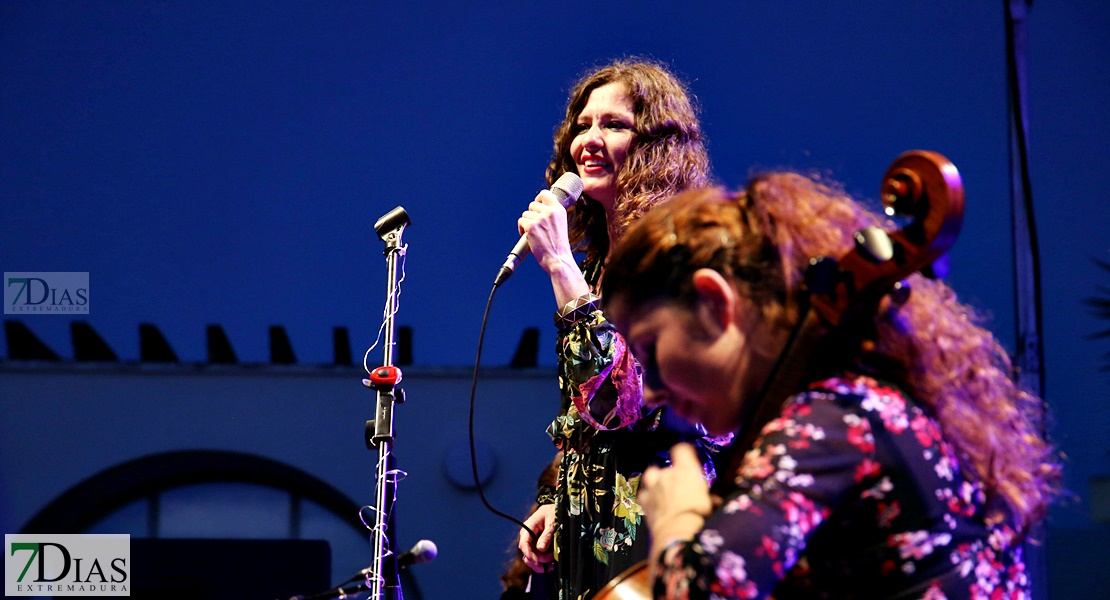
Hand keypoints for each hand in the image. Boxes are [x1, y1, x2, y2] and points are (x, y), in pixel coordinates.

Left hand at [518, 190, 575, 274]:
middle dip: (531, 215)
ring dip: (526, 223)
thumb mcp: (561, 225)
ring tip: (532, 234)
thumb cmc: (558, 246)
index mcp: (559, 210)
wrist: (558, 260)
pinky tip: (527, 236)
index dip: (538, 199)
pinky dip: (521, 229)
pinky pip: (521, 221)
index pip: (545, 194)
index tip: (536, 206)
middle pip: (532, 204)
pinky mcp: (531, 226)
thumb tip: (539, 208)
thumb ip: (552, 215)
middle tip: (535, 226)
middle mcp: (550, 212)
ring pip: (525, 214)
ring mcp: (540, 219)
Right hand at [518, 503, 555, 572]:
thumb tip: (540, 549)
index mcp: (528, 528)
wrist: (555, 510)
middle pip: (527, 553)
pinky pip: (537, 557)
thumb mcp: (552, 522)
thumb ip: (546, 535)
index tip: (537, 562)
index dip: (529, 555)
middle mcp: (527, 536)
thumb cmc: (553, 513)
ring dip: (541, 563)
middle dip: (538, 560)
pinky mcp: (537, 546)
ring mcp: (532, 542)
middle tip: (551, 559)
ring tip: (552, 563)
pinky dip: (544, 562)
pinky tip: (551, 564)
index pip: (524, 544)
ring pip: (531, 558)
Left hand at [639, 443, 712, 559]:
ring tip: (662, 491)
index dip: (684, 453)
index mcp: (686, 470)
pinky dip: (648, 498)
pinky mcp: (644, 500)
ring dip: (656, 481)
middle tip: (680, 489)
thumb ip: (709, 498)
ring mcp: (654, 485)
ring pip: (651, 475)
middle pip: (668, 467)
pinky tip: (654, 505)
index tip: (687, 459)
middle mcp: (668, 474)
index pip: (681, 450)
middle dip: (672, 476)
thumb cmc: (699, 516)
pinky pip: (644, 494)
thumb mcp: (710, 503)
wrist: (679, 532)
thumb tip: (713, 501)